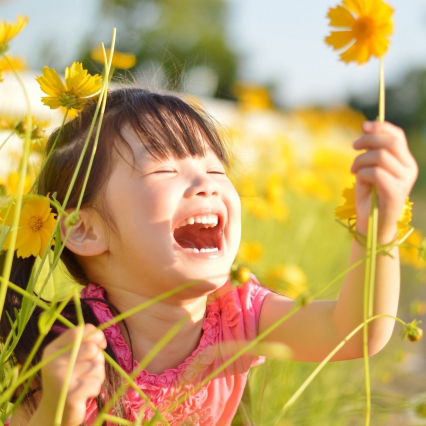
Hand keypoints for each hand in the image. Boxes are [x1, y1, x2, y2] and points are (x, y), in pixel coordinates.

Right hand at [36, 324, 106, 425]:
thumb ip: (83, 343)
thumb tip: (101, 337)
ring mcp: (60, 380)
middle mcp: (53, 363)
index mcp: (52, 350)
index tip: (101, 344)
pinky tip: (84, 394)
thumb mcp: (70, 357)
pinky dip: (95, 388)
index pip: (78, 332)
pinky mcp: (70, 396)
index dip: (96, 335)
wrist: (55, 412)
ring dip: (97, 375)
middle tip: (89, 370)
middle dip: (98, 359)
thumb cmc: (69, 378)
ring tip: (84, 383)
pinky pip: (96, 383)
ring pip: (96, 366)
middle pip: (92, 349)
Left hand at [351, 121, 417, 242]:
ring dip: (360, 161)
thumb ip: (372, 153)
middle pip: (390, 142)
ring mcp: (404, 181)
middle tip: (353, 147)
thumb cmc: (369, 196)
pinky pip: (375, 173)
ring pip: (380, 156)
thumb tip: (366, 130)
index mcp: (405, 162)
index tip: (363, 126)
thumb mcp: (369, 170)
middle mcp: (409, 169)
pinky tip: (358, 181)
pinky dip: (362, 174)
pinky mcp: (396, 192)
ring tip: (353, 170)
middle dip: (368, 140)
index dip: (380, 127)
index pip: (397, 136)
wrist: (371, 224)